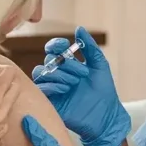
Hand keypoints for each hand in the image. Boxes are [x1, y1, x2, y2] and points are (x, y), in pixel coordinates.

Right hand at [34, 26, 130, 145]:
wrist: (105, 116)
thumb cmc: (104, 91)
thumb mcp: (99, 65)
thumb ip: (90, 47)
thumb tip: (79, 29)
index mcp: (69, 65)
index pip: (54, 49)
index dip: (56, 44)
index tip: (65, 45)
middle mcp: (59, 75)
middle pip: (49, 60)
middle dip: (65, 64)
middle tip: (82, 74)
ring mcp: (53, 88)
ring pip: (41, 72)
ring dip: (58, 74)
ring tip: (74, 83)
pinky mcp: (50, 101)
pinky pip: (40, 89)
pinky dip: (51, 86)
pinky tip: (65, 89)